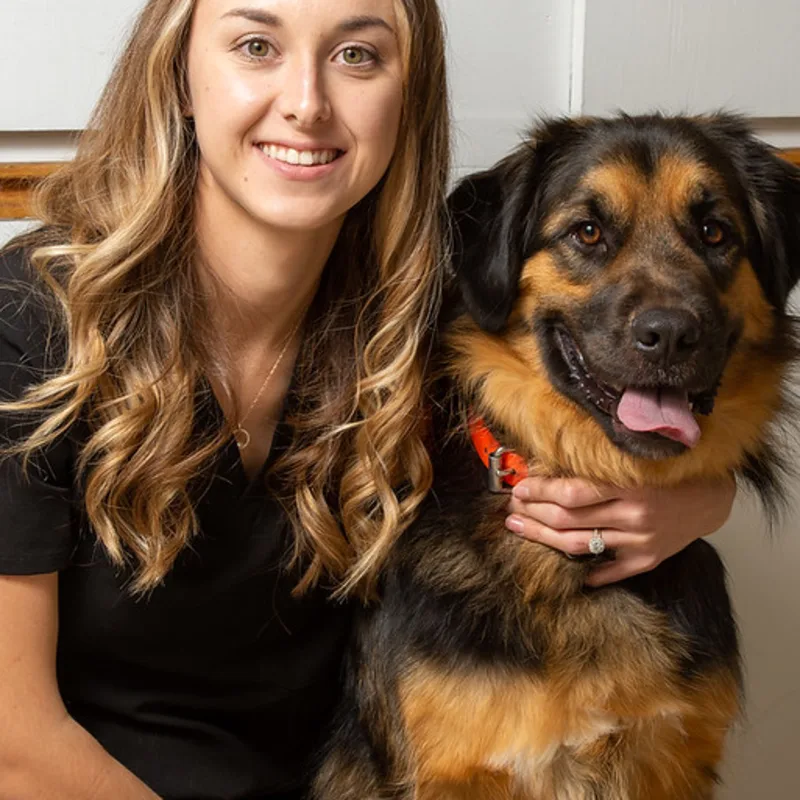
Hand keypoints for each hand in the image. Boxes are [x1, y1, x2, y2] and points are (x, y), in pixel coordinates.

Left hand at [505, 474, 735, 585]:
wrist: (712, 498)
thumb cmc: (668, 472)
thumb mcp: (635, 461)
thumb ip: (600, 468)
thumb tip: (551, 467)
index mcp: (629, 485)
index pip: (573, 492)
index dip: (540, 491)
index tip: (519, 487)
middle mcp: (634, 515)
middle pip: (569, 519)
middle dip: (534, 512)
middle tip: (511, 509)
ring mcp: (641, 540)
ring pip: (580, 544)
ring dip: (544, 536)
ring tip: (520, 527)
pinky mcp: (649, 559)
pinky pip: (610, 570)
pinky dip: (586, 571)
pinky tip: (560, 566)